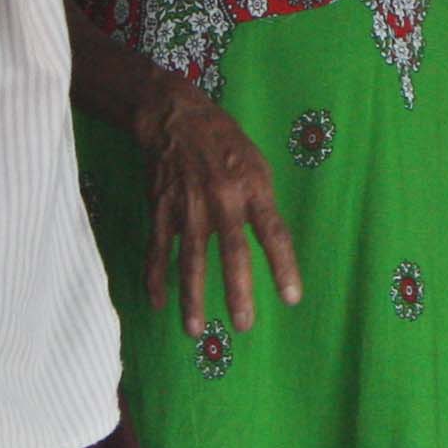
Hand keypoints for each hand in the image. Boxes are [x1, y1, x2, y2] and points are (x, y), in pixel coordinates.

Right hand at [138, 79, 304, 331]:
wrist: (177, 118)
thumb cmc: (226, 144)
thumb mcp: (257, 164)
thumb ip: (261, 204)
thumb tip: (270, 246)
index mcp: (252, 187)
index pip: (273, 232)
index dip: (283, 266)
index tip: (291, 298)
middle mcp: (222, 198)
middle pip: (232, 251)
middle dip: (238, 290)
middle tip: (244, 325)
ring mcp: (188, 205)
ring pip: (191, 258)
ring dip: (192, 296)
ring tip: (195, 330)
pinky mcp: (161, 208)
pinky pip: (158, 249)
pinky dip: (155, 277)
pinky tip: (157, 303)